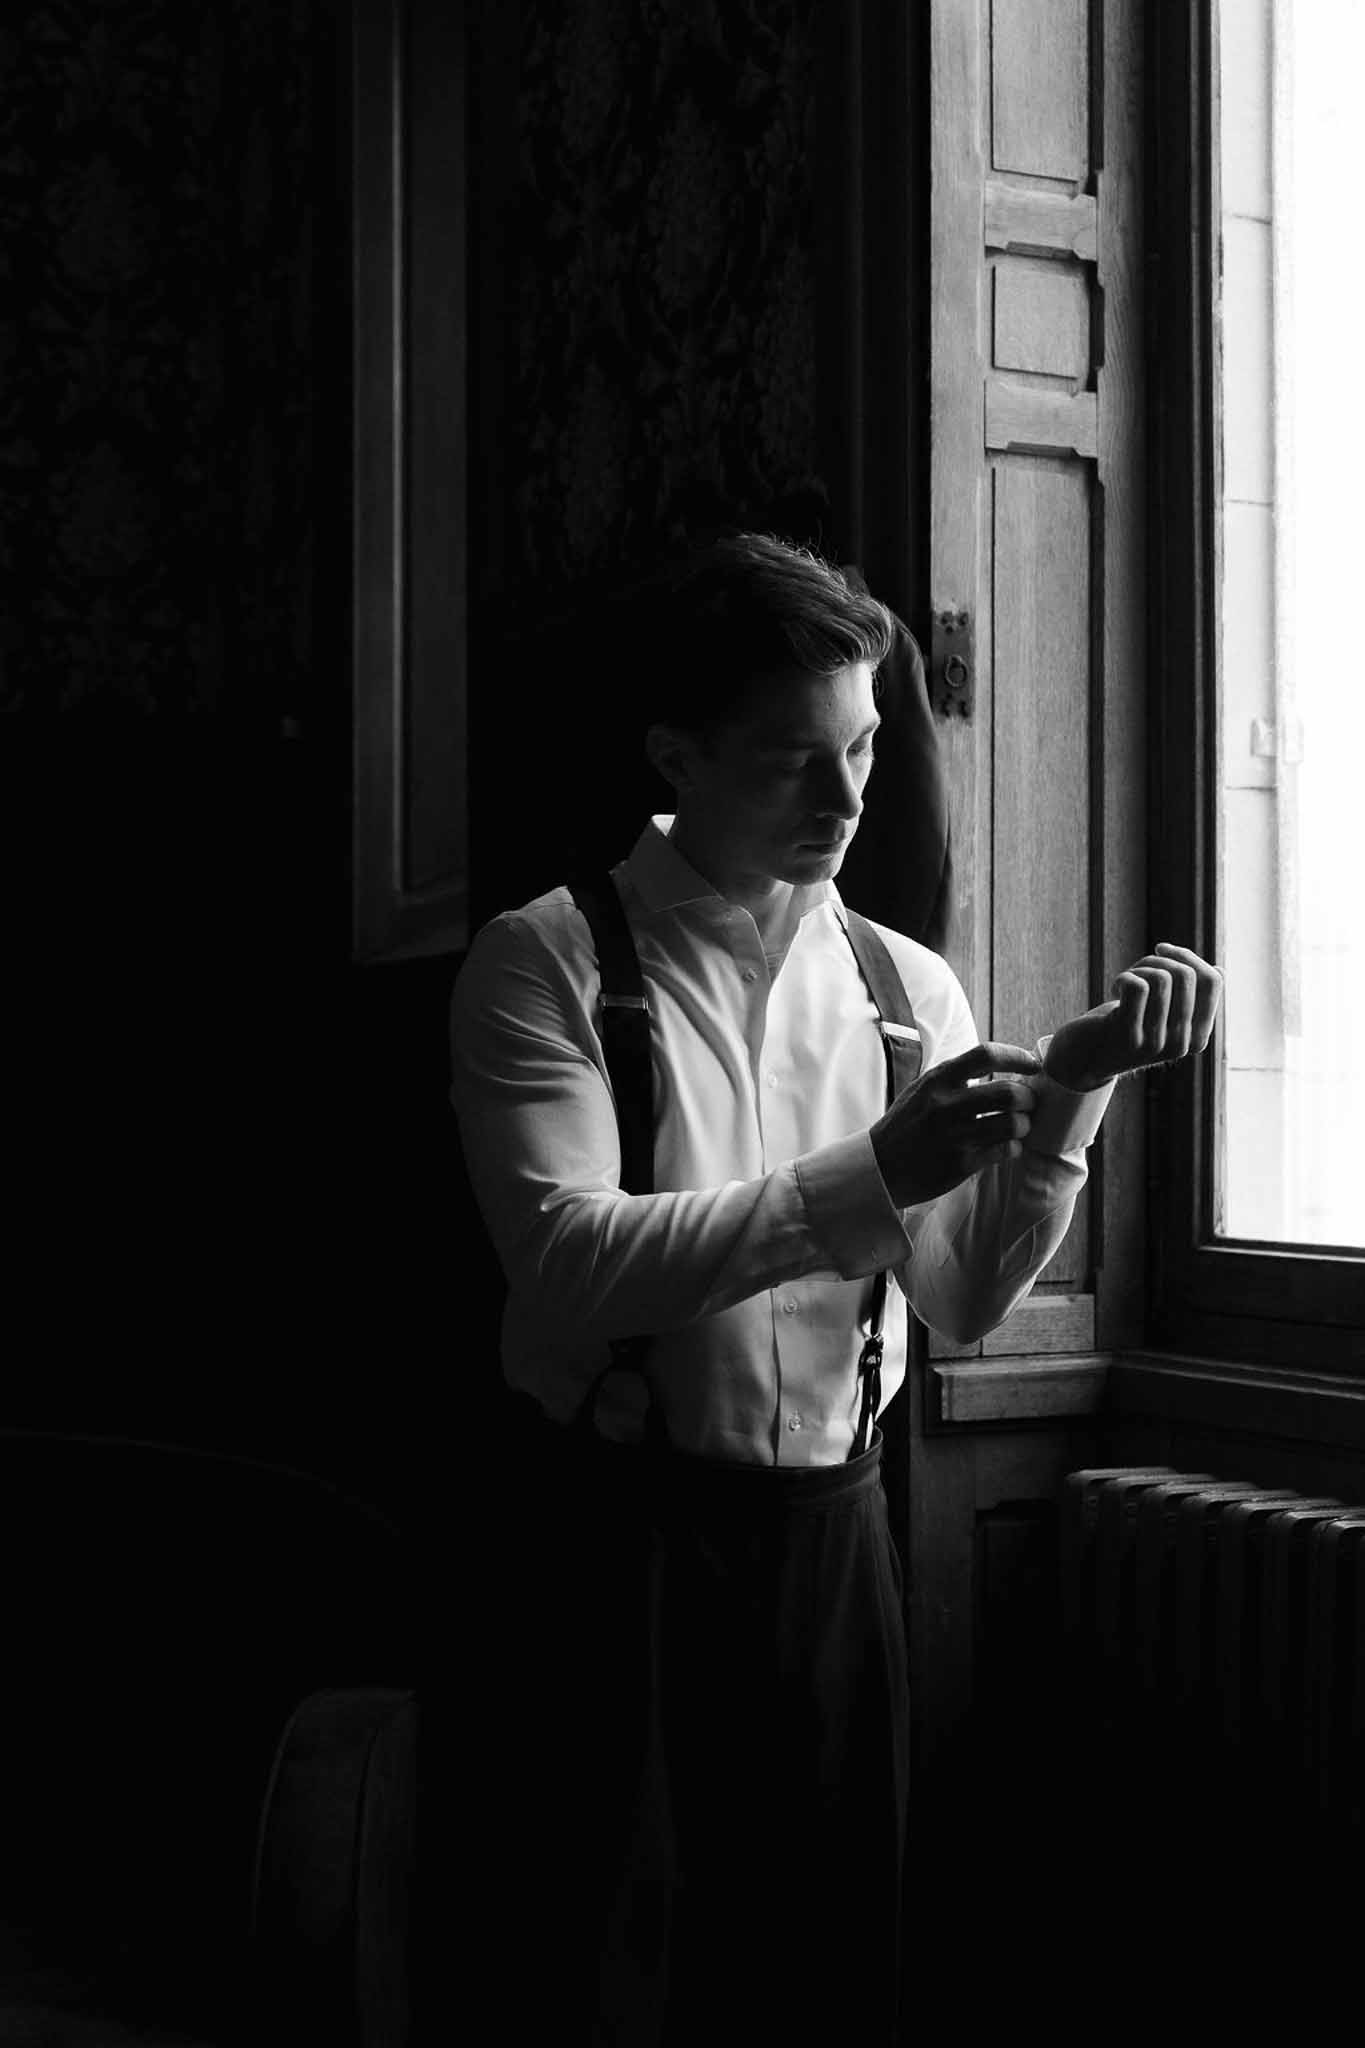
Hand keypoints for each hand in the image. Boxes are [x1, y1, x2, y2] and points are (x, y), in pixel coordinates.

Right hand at [870, 1042, 1042, 1207]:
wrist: (879, 1167)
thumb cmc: (909, 1124)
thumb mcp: (924, 1088)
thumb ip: (957, 1076)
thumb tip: (1006, 1063)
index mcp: (938, 1080)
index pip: (987, 1055)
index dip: (1018, 1056)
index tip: (1034, 1065)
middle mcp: (945, 1105)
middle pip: (1009, 1093)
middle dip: (1028, 1099)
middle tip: (1027, 1104)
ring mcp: (953, 1136)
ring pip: (1012, 1124)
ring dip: (1024, 1125)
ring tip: (1018, 1127)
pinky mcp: (959, 1164)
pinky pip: (1004, 1150)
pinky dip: (1013, 1147)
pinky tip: (1007, 1147)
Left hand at [1043, 943, 1223, 1092]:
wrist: (1082, 1058)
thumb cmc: (1125, 1026)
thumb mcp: (1163, 1013)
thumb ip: (1188, 997)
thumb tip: (1219, 969)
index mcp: (1197, 1038)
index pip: (1213, 981)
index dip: (1189, 957)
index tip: (1164, 953)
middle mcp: (1181, 1045)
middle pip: (1187, 975)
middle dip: (1160, 959)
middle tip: (1138, 969)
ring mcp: (1155, 1043)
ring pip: (1162, 978)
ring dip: (1140, 968)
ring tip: (1127, 979)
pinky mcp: (1128, 1036)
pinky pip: (1138, 986)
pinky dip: (1125, 977)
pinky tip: (1115, 988)